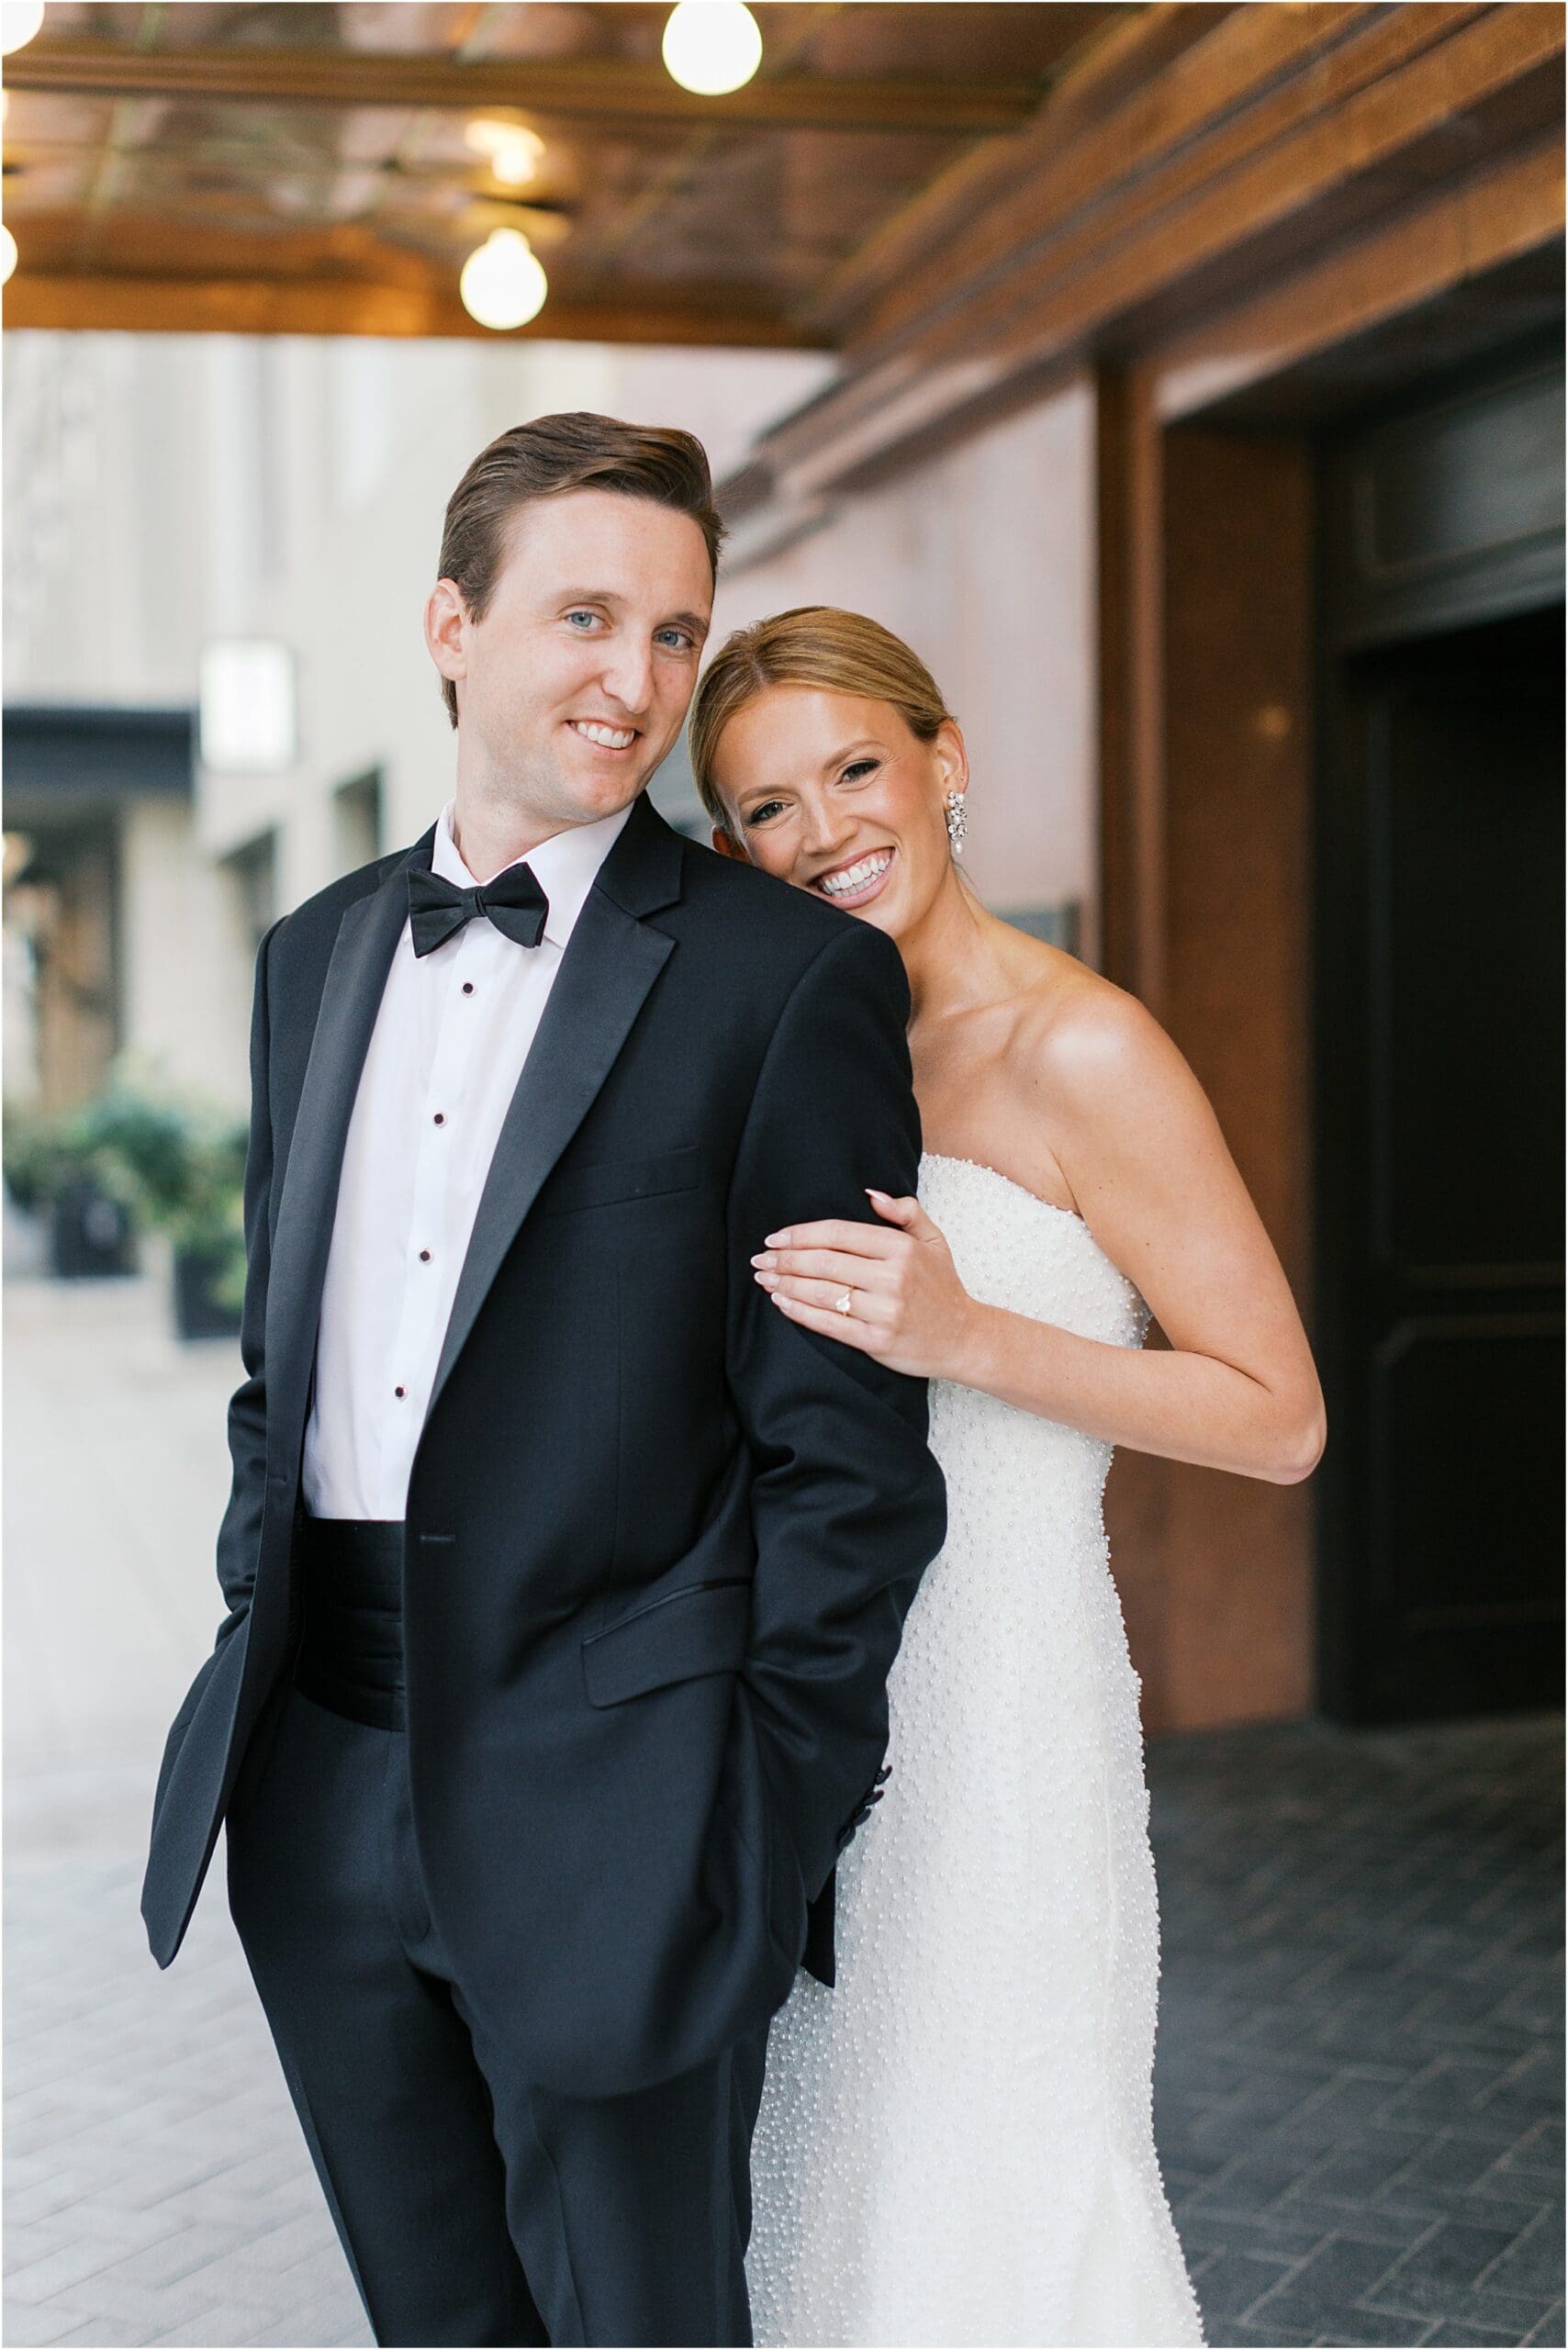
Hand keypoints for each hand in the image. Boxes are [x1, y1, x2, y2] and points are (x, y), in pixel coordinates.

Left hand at [751, 1190, 980, 1379]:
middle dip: (785, 1259)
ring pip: (822, 1293)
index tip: (776, 1236)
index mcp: (901, 1248)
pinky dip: (800, 1312)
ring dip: (786, 1283)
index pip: (839, 1234)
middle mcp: (893, 1278)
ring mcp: (885, 1311)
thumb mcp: (933, 1240)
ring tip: (764, 1278)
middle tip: (761, 1258)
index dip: (802, 1234)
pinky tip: (781, 1302)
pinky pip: (830, 1324)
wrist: (964, 1338)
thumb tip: (869, 1192)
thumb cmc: (943, 1286)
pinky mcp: (877, 1341)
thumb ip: (905, 1211)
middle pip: (824, 1262)